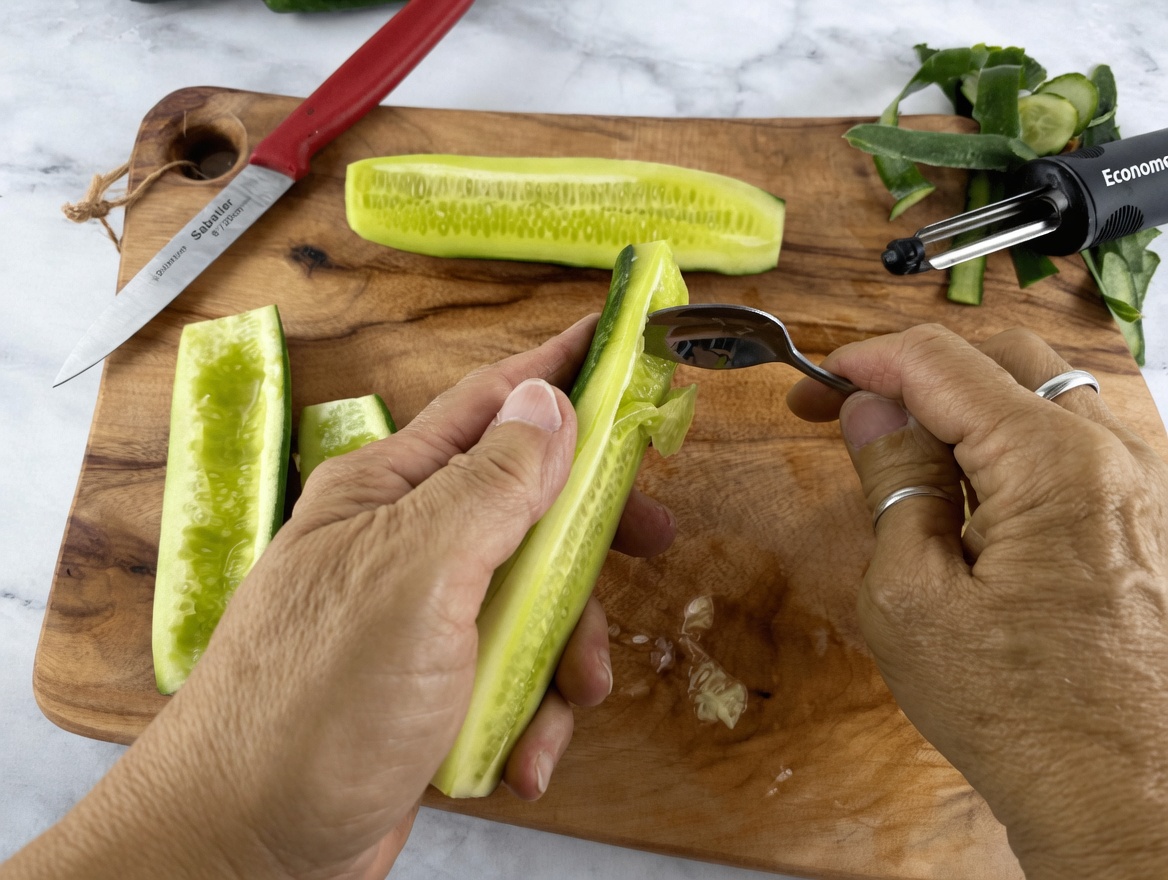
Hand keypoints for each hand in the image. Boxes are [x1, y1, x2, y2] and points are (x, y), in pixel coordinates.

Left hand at [4, 315, 674, 879]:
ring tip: (568, 701)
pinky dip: (531, 715)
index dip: (559, 372)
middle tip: (650, 540)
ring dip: (566, 653)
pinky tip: (520, 755)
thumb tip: (547, 401)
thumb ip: (490, 486)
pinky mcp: (431, 689)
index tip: (620, 343)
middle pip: (527, 508)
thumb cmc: (313, 702)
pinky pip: (512, 677)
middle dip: (589, 537)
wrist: (249, 845)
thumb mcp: (417, 576)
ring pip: (532, 602)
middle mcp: (405, 546)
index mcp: (389, 493)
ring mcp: (419, 620)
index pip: (490, 405)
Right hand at [788, 325, 1167, 878]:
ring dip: (964, 404)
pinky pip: (1072, 438)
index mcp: (1053, 461)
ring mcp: (1142, 482)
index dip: (865, 362)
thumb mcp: (913, 597)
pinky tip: (971, 490)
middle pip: (998, 359)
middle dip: (914, 373)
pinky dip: (1009, 439)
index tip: (813, 385)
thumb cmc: (1015, 712)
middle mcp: (1114, 452)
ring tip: (906, 458)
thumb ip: (893, 483)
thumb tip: (871, 410)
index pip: (942, 363)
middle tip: (848, 415)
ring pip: (1041, 392)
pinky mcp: (1146, 515)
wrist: (1121, 795)